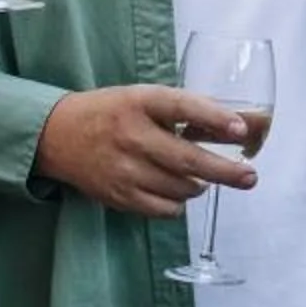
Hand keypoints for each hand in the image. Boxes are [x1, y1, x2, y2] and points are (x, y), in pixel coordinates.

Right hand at [35, 84, 261, 218]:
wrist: (56, 135)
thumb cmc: (111, 113)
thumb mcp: (142, 98)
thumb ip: (181, 110)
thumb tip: (234, 127)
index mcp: (139, 102)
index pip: (182, 107)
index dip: (214, 117)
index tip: (240, 129)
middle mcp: (131, 135)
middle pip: (187, 159)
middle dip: (225, 171)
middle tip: (249, 177)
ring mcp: (124, 169)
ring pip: (181, 188)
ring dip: (200, 186)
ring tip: (200, 178)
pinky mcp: (119, 196)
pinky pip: (164, 209)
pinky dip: (179, 203)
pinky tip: (177, 191)